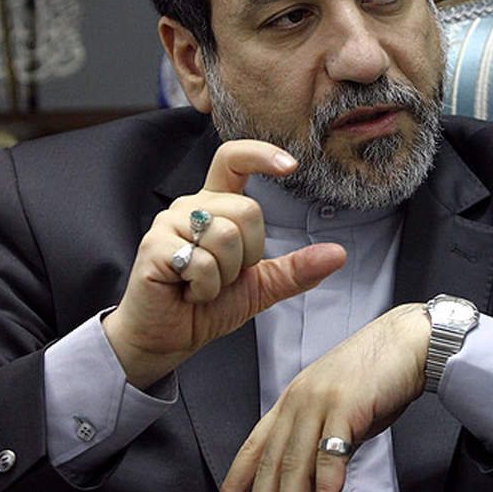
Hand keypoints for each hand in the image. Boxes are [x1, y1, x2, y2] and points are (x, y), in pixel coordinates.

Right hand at [103, 139, 345, 389]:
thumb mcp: (261, 286)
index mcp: (216, 204)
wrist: (167, 337)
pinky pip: (201, 262)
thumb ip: (296, 268)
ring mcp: (169, 223)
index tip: (291, 165)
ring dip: (224, 276)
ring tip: (203, 285)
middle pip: (247, 210)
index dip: (261, 154)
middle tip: (223, 276)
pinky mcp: (155, 248)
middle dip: (247, 255)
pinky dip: (205, 288)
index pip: (233, 159)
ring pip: (226, 236)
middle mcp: (191, 205)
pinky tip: (188, 293)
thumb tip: (338, 254)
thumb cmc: (207, 306)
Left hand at [215, 303, 429, 491]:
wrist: (407, 342)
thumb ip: (320, 445)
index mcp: (292, 399)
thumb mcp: (337, 410)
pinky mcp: (346, 406)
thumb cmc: (376, 374)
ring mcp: (321, 401)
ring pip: (296, 465)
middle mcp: (299, 400)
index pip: (255, 446)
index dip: (236, 481)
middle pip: (271, 463)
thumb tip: (310, 489)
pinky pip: (330, 457)